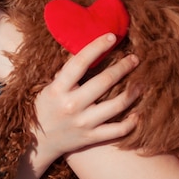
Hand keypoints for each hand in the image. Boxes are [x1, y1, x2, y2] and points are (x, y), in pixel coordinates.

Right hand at [34, 34, 139, 160]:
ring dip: (132, 92)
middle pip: (104, 81)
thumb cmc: (45, 107)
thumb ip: (67, 71)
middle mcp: (72, 105)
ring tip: (142, 83)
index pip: (80, 62)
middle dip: (123, 67)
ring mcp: (83, 123)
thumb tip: (89, 48)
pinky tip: (138, 114)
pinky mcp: (91, 138)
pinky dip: (131, 122)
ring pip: (116, 105)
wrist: (37, 142)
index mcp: (59, 88)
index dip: (97, 47)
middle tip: (135, 58)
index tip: (112, 37)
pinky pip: (117, 130)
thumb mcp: (50, 86)